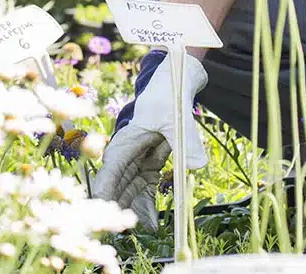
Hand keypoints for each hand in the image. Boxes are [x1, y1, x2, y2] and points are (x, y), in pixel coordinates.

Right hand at [87, 50, 208, 229]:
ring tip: (150, 229)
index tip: (110, 214)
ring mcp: (138, 157)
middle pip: (120, 186)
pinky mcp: (150, 159)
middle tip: (132, 231)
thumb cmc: (168, 92)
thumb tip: (197, 167)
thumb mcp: (176, 116)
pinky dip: (150, 202)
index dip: (108, 195)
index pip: (110, 173)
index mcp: (124, 141)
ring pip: (132, 190)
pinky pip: (146, 186)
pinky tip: (156, 220)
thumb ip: (186, 142)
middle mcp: (127, 152)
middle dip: (123, 209)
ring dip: (137, 209)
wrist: (178, 75)